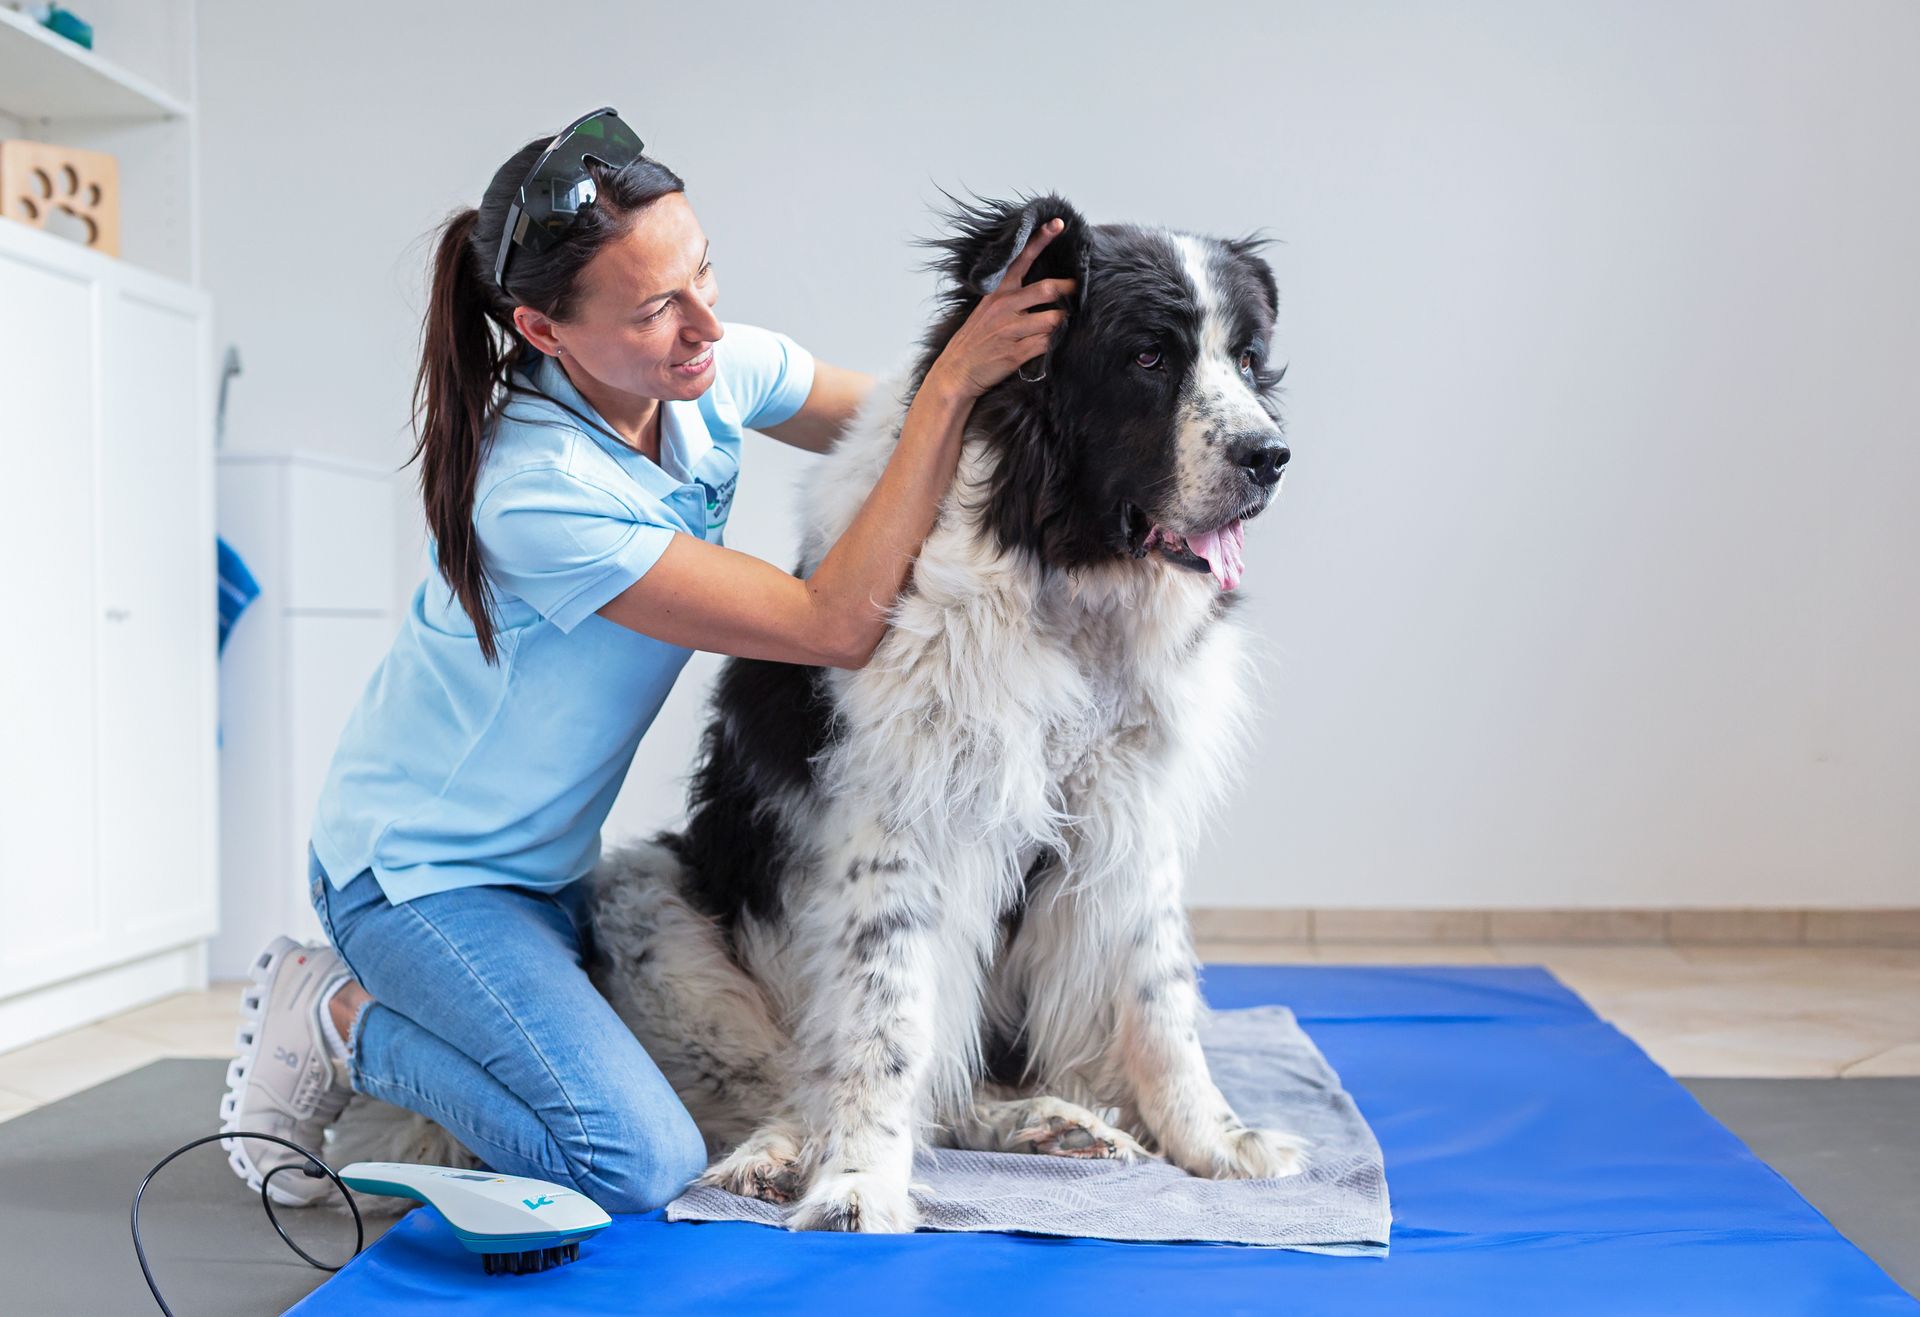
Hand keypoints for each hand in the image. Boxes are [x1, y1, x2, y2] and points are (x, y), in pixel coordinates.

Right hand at [927, 218, 1075, 400]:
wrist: (956, 371)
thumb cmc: (976, 339)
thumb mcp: (986, 309)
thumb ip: (1011, 295)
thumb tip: (1045, 286)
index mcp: (998, 292)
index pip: (1021, 258)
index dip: (1041, 239)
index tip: (1058, 223)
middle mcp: (1004, 306)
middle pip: (1047, 289)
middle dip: (1069, 289)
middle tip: (1078, 290)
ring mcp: (1010, 330)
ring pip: (1052, 319)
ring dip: (1062, 322)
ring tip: (1063, 324)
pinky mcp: (1015, 353)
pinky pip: (1047, 344)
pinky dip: (1054, 343)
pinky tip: (1052, 345)